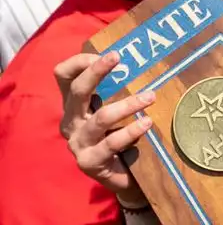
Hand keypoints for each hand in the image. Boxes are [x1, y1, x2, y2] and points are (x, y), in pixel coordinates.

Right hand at [55, 52, 153, 206]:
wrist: (124, 177)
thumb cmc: (122, 136)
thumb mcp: (118, 110)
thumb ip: (122, 90)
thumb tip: (148, 60)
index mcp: (75, 105)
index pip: (63, 76)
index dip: (80, 62)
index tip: (108, 54)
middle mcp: (71, 121)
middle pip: (77, 91)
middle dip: (96, 71)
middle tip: (117, 56)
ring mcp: (78, 142)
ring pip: (101, 117)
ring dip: (128, 104)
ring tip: (150, 96)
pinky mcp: (89, 161)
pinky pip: (111, 143)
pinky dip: (132, 131)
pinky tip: (147, 123)